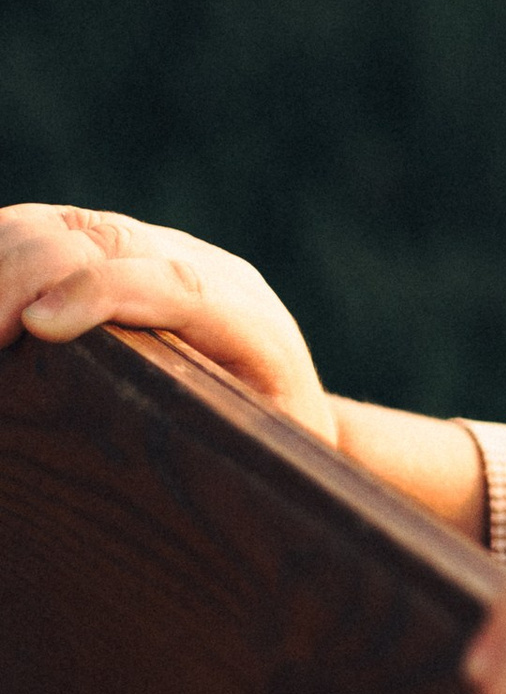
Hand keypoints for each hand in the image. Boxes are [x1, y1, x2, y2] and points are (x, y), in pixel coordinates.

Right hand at [0, 202, 333, 446]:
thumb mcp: (265, 454)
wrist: (288, 402)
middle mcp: (204, 269)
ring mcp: (155, 250)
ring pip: (67, 226)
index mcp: (252, 321)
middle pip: (108, 241)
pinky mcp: (115, 248)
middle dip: (27, 274)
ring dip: (5, 259)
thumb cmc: (270, 450)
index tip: (38, 325)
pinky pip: (46, 229)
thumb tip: (177, 467)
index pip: (180, 285)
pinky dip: (2, 251)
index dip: (105, 292)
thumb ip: (230, 442)